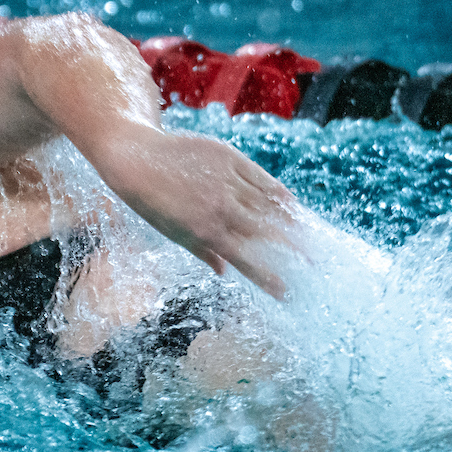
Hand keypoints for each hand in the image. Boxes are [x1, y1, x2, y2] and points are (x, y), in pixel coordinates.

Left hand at [95, 125, 304, 297]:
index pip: (247, 261)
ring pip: (270, 204)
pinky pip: (262, 179)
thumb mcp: (173, 233)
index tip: (285, 293)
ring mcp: (227, 181)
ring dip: (294, 223)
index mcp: (206, 232)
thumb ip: (203, 252)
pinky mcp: (230, 158)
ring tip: (311, 237)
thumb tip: (224, 272)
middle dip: (295, 251)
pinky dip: (280, 194)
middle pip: (269, 233)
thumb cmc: (151, 201)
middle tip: (315, 264)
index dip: (269, 279)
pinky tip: (292, 205)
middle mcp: (221, 208)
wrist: (136, 158)